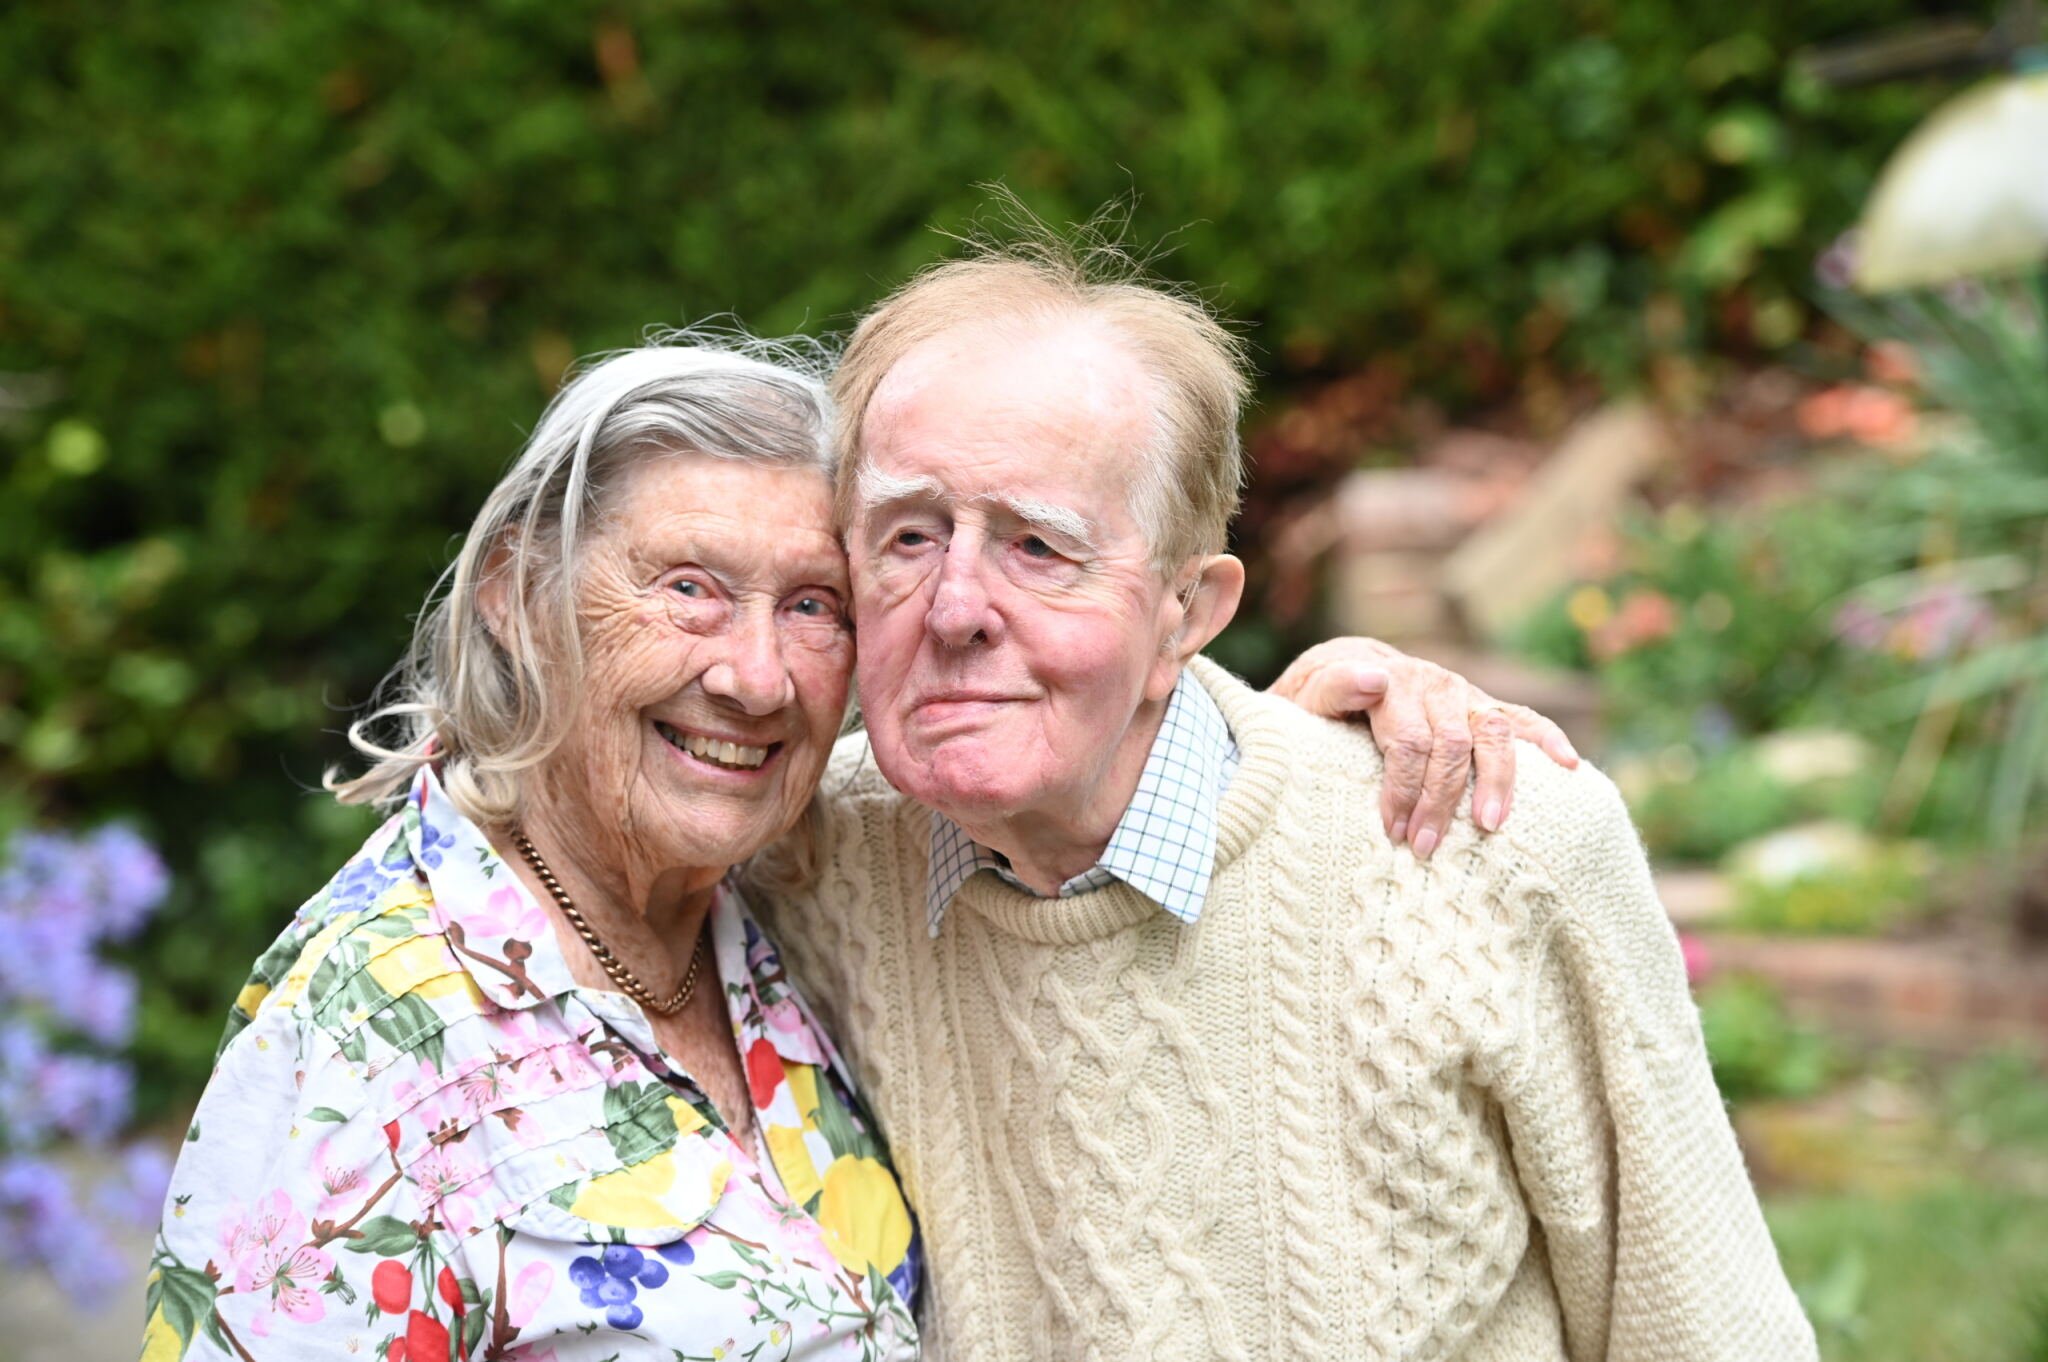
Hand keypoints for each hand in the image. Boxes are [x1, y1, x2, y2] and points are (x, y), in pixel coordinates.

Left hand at [1266, 638, 1578, 857]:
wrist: (1344, 672)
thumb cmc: (1318, 703)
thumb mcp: (1305, 697)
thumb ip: (1334, 688)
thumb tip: (1375, 679)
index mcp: (1390, 682)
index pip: (1408, 741)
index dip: (1402, 789)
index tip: (1393, 830)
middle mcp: (1433, 683)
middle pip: (1450, 745)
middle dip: (1439, 801)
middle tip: (1423, 848)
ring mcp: (1463, 694)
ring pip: (1492, 733)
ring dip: (1494, 781)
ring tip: (1489, 826)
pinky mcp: (1483, 705)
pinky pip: (1523, 719)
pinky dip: (1548, 740)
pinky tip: (1570, 766)